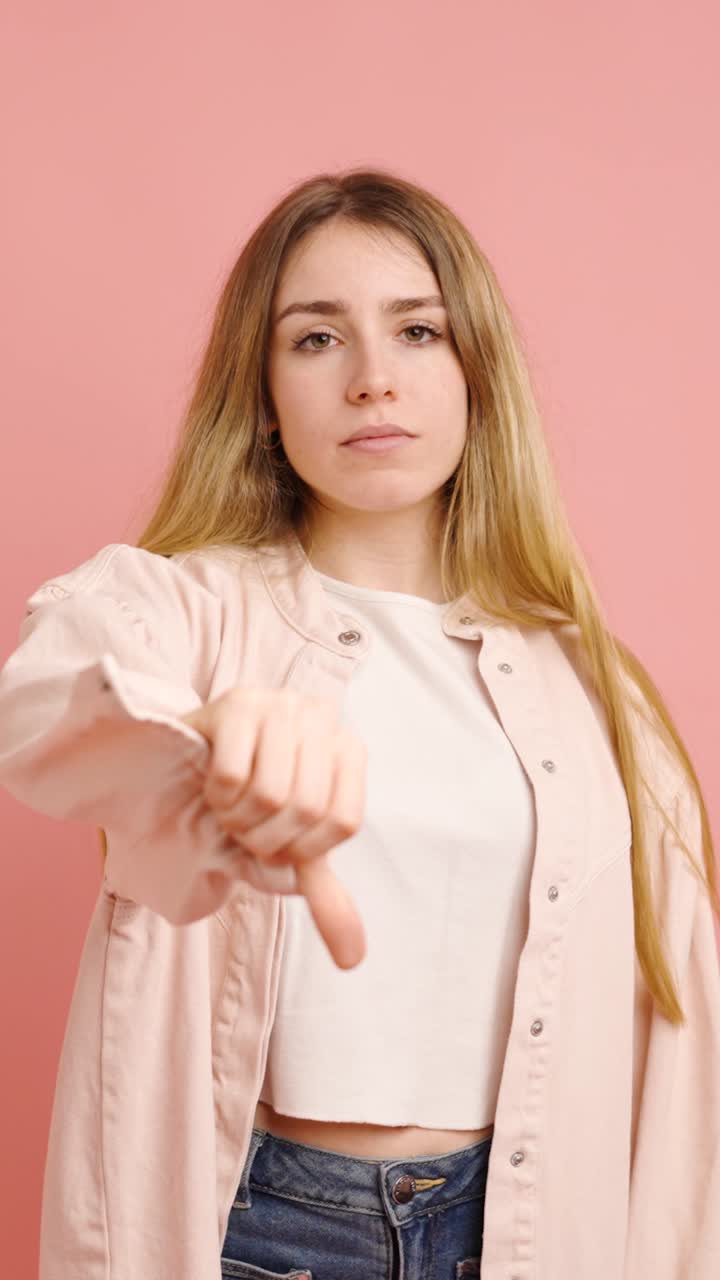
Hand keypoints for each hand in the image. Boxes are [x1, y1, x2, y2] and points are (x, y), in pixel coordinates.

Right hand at [181, 687, 366, 969]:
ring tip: (229, 810)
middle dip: (264, 838)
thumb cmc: (249, 808)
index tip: (276, 843)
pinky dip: (215, 797)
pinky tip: (212, 785)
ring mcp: (281, 704)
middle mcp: (323, 717)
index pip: (342, 822)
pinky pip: (231, 775)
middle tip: (244, 829)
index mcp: (349, 749)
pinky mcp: (237, 702)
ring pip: (268, 793)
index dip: (301, 850)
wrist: (189, 768)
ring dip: (237, 820)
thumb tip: (353, 959)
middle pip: (306, 808)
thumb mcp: (288, 851)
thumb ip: (323, 896)